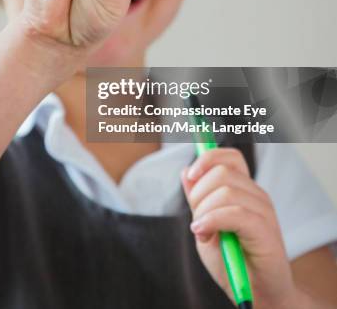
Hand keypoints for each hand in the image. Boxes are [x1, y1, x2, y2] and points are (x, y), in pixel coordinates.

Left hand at [181, 147, 297, 308]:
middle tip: (196, 220)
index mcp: (244, 190)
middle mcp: (256, 195)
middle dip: (198, 194)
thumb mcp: (205, 226)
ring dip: (204, 212)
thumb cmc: (231, 262)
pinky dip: (212, 221)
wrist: (256, 295)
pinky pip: (235, 213)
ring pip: (225, 192)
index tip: (191, 175)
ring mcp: (264, 211)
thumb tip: (186, 171)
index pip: (230, 157)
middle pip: (221, 172)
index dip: (208, 158)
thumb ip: (197, 200)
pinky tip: (205, 234)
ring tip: (203, 233)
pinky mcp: (266, 230)